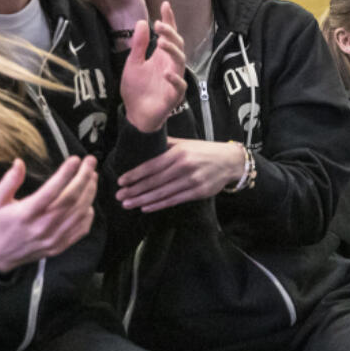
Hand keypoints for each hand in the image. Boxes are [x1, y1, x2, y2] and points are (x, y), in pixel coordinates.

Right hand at [0, 156, 97, 273]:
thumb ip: (9, 181)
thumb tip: (19, 163)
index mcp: (26, 214)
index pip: (51, 191)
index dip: (66, 174)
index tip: (75, 159)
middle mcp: (42, 227)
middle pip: (71, 200)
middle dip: (84, 178)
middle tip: (90, 162)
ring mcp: (53, 238)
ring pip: (80, 213)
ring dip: (90, 192)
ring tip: (92, 176)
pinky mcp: (60, 246)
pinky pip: (81, 229)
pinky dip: (89, 213)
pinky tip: (88, 201)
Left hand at [116, 138, 244, 211]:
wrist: (230, 161)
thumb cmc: (204, 151)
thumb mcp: (185, 143)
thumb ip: (165, 144)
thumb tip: (144, 142)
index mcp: (179, 153)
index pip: (152, 165)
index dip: (135, 174)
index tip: (121, 181)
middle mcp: (184, 166)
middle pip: (154, 181)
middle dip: (134, 189)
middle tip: (119, 196)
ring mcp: (192, 181)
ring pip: (162, 193)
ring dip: (142, 200)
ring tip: (128, 204)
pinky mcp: (198, 192)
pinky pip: (174, 200)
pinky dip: (158, 205)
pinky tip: (146, 207)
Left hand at [121, 1, 186, 132]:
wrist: (135, 114)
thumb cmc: (136, 90)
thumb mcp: (133, 63)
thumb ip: (139, 45)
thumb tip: (142, 21)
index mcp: (161, 56)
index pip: (169, 35)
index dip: (169, 20)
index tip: (165, 4)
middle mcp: (170, 65)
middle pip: (177, 45)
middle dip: (171, 33)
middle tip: (158, 25)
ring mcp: (174, 79)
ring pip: (181, 61)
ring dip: (173, 50)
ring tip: (161, 42)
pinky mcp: (173, 95)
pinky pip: (179, 85)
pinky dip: (174, 79)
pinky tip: (165, 73)